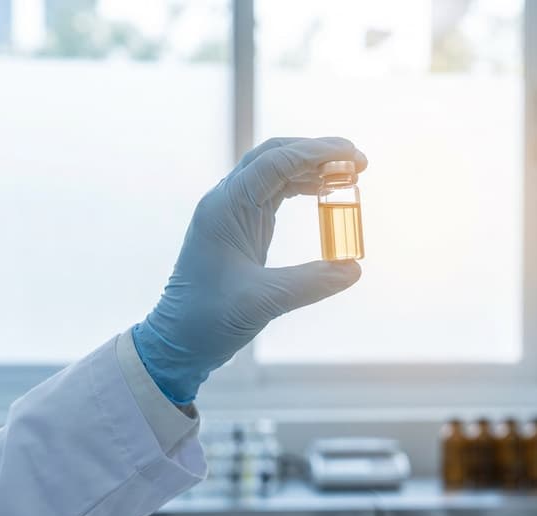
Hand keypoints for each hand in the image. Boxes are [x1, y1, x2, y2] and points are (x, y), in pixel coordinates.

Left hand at [133, 137, 366, 403]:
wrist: (178, 340)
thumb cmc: (207, 320)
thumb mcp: (262, 302)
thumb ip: (310, 283)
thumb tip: (354, 268)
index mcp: (224, 208)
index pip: (275, 163)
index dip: (317, 154)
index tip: (353, 154)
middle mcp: (226, 201)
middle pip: (274, 156)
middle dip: (317, 153)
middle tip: (358, 160)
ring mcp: (232, 213)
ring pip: (275, 173)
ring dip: (312, 169)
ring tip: (350, 176)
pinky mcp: (241, 228)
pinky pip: (274, 194)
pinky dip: (302, 188)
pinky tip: (325, 195)